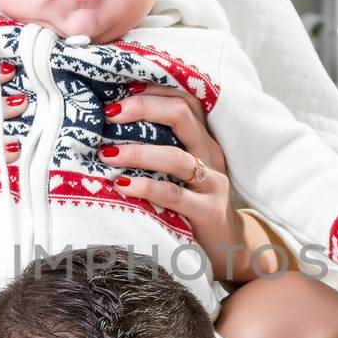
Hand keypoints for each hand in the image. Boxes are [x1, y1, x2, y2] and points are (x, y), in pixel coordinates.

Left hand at [98, 83, 250, 283]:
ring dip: (138, 152)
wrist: (230, 248)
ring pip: (176, 157)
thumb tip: (111, 130)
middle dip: (143, 109)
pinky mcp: (209, 211)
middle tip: (109, 114)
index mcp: (204, 140)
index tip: (120, 90)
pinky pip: (174, 194)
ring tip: (107, 154)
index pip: (184, 101)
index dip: (153, 91)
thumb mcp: (181, 173)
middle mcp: (211, 155)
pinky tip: (123, 185)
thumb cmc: (194, 205)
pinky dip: (146, 187)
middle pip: (182, 116)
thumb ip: (159, 149)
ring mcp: (213, 183)